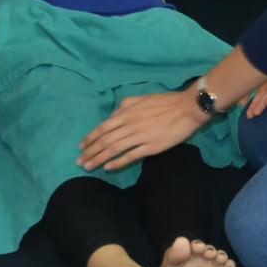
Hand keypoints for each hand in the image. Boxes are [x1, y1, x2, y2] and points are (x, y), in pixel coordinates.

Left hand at [79, 90, 210, 171]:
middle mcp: (130, 125)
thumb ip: (125, 106)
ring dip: (99, 159)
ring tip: (88, 167)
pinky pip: (130, 156)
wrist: (187, 108)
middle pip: (105, 141)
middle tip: (80, 162)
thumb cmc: (165, 102)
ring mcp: (140, 137)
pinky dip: (118, 162)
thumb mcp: (141, 99)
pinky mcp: (151, 147)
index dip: (90, 138)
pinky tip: (108, 168)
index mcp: (127, 113)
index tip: (81, 147)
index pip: (103, 128)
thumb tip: (112, 116)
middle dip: (90, 152)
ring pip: (114, 149)